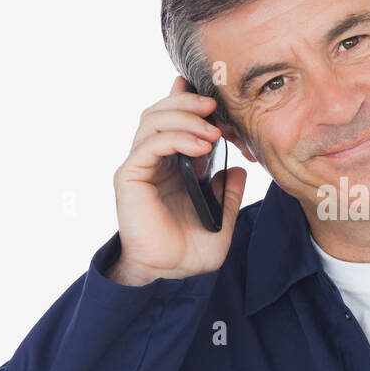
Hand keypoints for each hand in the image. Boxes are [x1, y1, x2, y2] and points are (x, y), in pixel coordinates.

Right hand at [106, 77, 246, 284]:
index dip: (185, 101)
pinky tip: (201, 148)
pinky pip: (150, 145)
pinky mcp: (130, 177)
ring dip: (185, 118)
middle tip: (214, 106)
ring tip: (213, 130)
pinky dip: (175, 138)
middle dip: (187, 103)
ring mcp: (138, 167)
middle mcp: (151, 162)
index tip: (210, 95)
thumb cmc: (188, 253)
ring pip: (153, 121)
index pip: (172, 122)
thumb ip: (229, 195)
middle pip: (160, 113)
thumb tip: (239, 172)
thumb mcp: (221, 221)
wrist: (168, 275)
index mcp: (169, 167)